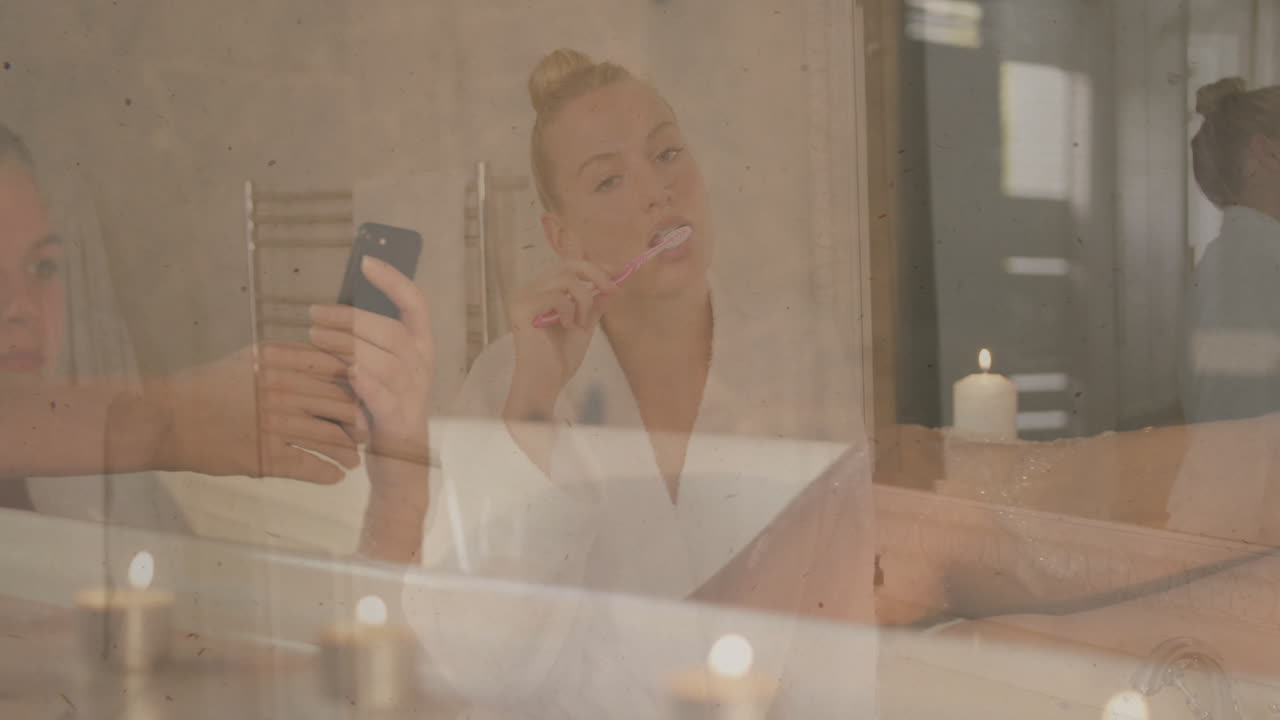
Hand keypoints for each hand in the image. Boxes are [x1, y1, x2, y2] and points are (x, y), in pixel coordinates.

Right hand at [150, 342, 364, 484]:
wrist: (166, 418)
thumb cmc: (210, 386)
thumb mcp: (253, 358)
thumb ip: (292, 358)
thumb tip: (333, 362)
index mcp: (281, 360)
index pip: (336, 370)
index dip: (358, 387)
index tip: (367, 398)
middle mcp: (282, 388)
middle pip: (339, 404)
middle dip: (358, 422)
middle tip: (367, 434)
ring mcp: (274, 423)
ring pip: (328, 437)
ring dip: (347, 451)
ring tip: (355, 460)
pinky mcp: (265, 455)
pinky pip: (308, 465)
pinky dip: (326, 472)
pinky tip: (335, 476)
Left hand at [309, 256, 433, 457]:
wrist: (400, 467)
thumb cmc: (380, 410)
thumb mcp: (378, 370)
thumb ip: (364, 343)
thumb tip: (332, 310)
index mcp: (419, 348)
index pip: (416, 304)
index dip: (394, 280)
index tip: (366, 261)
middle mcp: (421, 367)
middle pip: (391, 330)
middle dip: (351, 318)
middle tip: (314, 316)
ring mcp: (414, 395)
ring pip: (385, 360)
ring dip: (348, 346)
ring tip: (315, 339)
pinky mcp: (400, 422)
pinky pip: (384, 396)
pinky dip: (365, 382)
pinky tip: (345, 373)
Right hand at [505, 260, 618, 418]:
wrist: (546, 381)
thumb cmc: (560, 359)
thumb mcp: (585, 325)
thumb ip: (595, 305)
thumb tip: (613, 287)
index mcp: (542, 292)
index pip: (569, 267)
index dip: (595, 266)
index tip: (619, 271)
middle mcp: (530, 289)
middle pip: (567, 265)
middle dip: (596, 275)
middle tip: (613, 290)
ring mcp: (524, 296)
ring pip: (566, 278)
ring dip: (583, 300)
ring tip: (581, 323)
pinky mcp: (522, 307)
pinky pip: (556, 296)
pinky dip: (569, 310)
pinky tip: (567, 327)